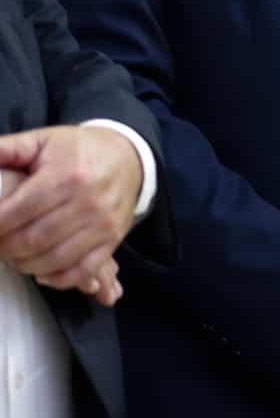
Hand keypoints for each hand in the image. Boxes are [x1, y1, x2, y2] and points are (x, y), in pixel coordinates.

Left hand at [0, 127, 141, 306]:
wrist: (128, 157)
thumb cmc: (79, 150)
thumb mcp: (42, 140)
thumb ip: (8, 149)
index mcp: (65, 175)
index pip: (19, 210)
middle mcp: (87, 201)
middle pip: (34, 239)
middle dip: (6, 248)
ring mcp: (103, 223)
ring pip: (55, 258)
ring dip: (26, 265)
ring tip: (14, 257)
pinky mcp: (113, 238)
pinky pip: (83, 269)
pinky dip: (58, 278)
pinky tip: (40, 272)